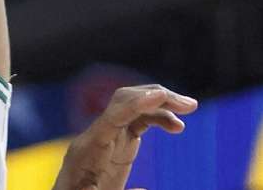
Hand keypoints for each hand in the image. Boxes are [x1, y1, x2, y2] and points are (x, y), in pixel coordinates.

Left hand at [52, 85, 197, 189]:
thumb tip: (145, 189)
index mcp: (87, 148)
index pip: (113, 116)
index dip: (136, 104)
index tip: (161, 95)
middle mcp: (96, 134)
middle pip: (124, 101)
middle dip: (155, 96)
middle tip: (189, 105)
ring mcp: (105, 136)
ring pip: (132, 107)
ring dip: (160, 104)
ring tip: (188, 109)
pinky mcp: (115, 142)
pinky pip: (136, 121)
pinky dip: (157, 118)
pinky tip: (175, 126)